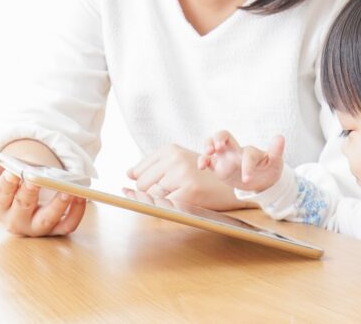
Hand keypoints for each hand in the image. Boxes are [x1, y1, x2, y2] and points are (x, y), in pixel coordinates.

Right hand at [0, 146, 86, 236]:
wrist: (27, 202)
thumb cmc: (13, 187)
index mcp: (0, 208)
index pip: (1, 196)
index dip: (7, 184)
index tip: (13, 172)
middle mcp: (16, 222)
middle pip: (22, 210)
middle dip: (28, 194)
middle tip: (35, 179)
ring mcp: (37, 228)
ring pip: (47, 221)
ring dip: (57, 206)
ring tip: (66, 190)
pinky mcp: (55, 230)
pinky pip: (67, 225)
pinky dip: (76, 213)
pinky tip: (80, 197)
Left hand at [126, 144, 254, 210]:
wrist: (233, 185)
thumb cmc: (203, 175)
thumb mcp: (178, 162)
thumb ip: (152, 166)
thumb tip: (128, 174)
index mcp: (170, 149)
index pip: (138, 172)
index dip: (142, 186)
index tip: (143, 192)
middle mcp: (174, 158)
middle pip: (141, 185)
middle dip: (149, 194)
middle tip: (169, 196)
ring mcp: (181, 174)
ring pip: (151, 195)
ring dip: (159, 203)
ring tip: (176, 199)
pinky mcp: (189, 191)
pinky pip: (165, 205)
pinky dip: (168, 210)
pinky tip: (180, 206)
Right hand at [197, 130, 284, 192]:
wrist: (262, 180)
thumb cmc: (269, 168)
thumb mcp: (275, 162)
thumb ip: (276, 151)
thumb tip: (280, 137)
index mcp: (249, 151)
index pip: (247, 154)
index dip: (247, 166)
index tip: (248, 179)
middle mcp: (236, 151)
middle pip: (223, 135)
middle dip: (218, 138)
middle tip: (217, 147)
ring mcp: (225, 158)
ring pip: (212, 145)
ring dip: (207, 146)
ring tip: (208, 154)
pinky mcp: (218, 168)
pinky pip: (208, 161)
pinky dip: (203, 161)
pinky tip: (202, 166)